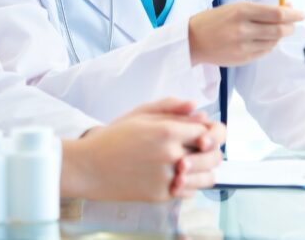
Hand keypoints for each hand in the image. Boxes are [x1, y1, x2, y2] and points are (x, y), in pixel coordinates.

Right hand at [62, 98, 224, 201]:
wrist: (90, 167)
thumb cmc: (114, 137)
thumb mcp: (141, 114)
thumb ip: (173, 109)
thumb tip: (199, 109)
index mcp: (167, 131)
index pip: (208, 131)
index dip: (208, 130)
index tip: (201, 131)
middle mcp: (171, 155)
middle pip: (214, 155)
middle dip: (212, 149)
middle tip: (203, 147)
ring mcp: (168, 178)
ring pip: (208, 177)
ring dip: (206, 169)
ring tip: (193, 162)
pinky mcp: (162, 195)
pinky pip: (190, 191)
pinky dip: (190, 183)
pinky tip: (178, 174)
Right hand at [188, 2, 304, 65]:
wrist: (192, 41)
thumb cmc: (214, 20)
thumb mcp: (235, 7)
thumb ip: (260, 9)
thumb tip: (287, 8)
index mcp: (241, 11)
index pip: (277, 14)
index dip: (294, 14)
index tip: (303, 14)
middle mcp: (243, 29)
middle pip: (279, 29)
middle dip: (291, 26)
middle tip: (293, 23)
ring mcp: (243, 46)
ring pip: (274, 41)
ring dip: (280, 35)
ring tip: (276, 29)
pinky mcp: (242, 59)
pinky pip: (265, 51)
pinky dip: (269, 44)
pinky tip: (264, 39)